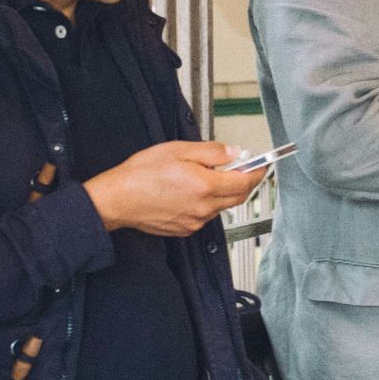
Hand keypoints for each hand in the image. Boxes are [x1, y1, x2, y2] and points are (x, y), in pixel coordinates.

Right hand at [83, 141, 268, 236]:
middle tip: (239, 168)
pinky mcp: (185, 229)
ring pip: (221, 206)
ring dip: (221, 192)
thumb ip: (211, 152)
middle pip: (238, 197)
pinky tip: (188, 191)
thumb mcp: (178, 149)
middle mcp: (204, 208)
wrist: (117, 200)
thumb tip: (233, 153)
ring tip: (202, 176)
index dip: (257, 172)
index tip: (261, 165)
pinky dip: (205, 203)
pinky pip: (205, 215)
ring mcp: (195, 221)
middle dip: (244, 182)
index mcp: (205, 186)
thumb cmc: (140, 174)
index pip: (245, 181)